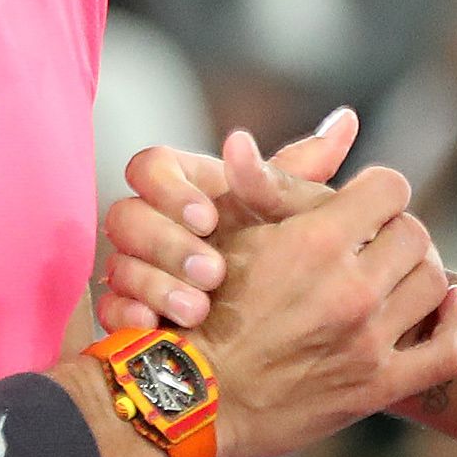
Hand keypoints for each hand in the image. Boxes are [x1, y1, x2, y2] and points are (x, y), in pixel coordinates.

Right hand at [98, 118, 352, 333]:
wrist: (244, 335)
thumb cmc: (267, 259)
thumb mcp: (283, 215)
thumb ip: (301, 173)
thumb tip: (348, 121)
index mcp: (178, 188)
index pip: (148, 166)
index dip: (171, 190)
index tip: (209, 216)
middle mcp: (146, 224)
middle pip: (125, 216)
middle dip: (168, 244)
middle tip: (213, 271)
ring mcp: (128, 268)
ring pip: (117, 265)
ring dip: (157, 284)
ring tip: (198, 308)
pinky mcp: (121, 311)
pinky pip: (108, 310)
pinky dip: (132, 318)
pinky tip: (159, 330)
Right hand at [181, 159, 456, 456]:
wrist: (188, 401)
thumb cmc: (200, 311)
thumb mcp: (230, 238)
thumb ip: (262, 186)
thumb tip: (241, 138)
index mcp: (316, 243)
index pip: (390, 188)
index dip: (377, 189)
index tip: (364, 201)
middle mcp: (350, 290)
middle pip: (416, 233)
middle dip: (397, 230)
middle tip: (376, 240)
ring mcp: (367, 342)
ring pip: (435, 283)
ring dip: (420, 270)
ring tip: (397, 272)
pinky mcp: (375, 387)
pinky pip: (446, 352)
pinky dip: (456, 324)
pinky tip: (449, 307)